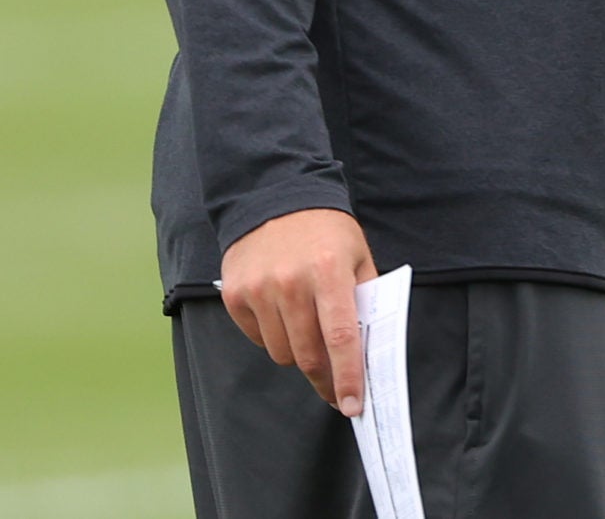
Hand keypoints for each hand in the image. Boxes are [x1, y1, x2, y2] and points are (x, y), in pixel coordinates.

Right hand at [219, 208, 377, 415]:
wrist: (274, 198)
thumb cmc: (326, 231)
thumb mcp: (358, 256)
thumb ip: (365, 300)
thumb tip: (369, 351)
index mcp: (329, 271)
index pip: (340, 337)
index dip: (348, 377)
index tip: (353, 406)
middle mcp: (291, 282)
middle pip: (308, 354)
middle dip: (325, 378)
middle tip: (336, 387)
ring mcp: (259, 289)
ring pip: (282, 353)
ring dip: (299, 353)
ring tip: (307, 329)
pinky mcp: (235, 295)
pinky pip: (259, 339)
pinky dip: (274, 336)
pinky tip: (282, 312)